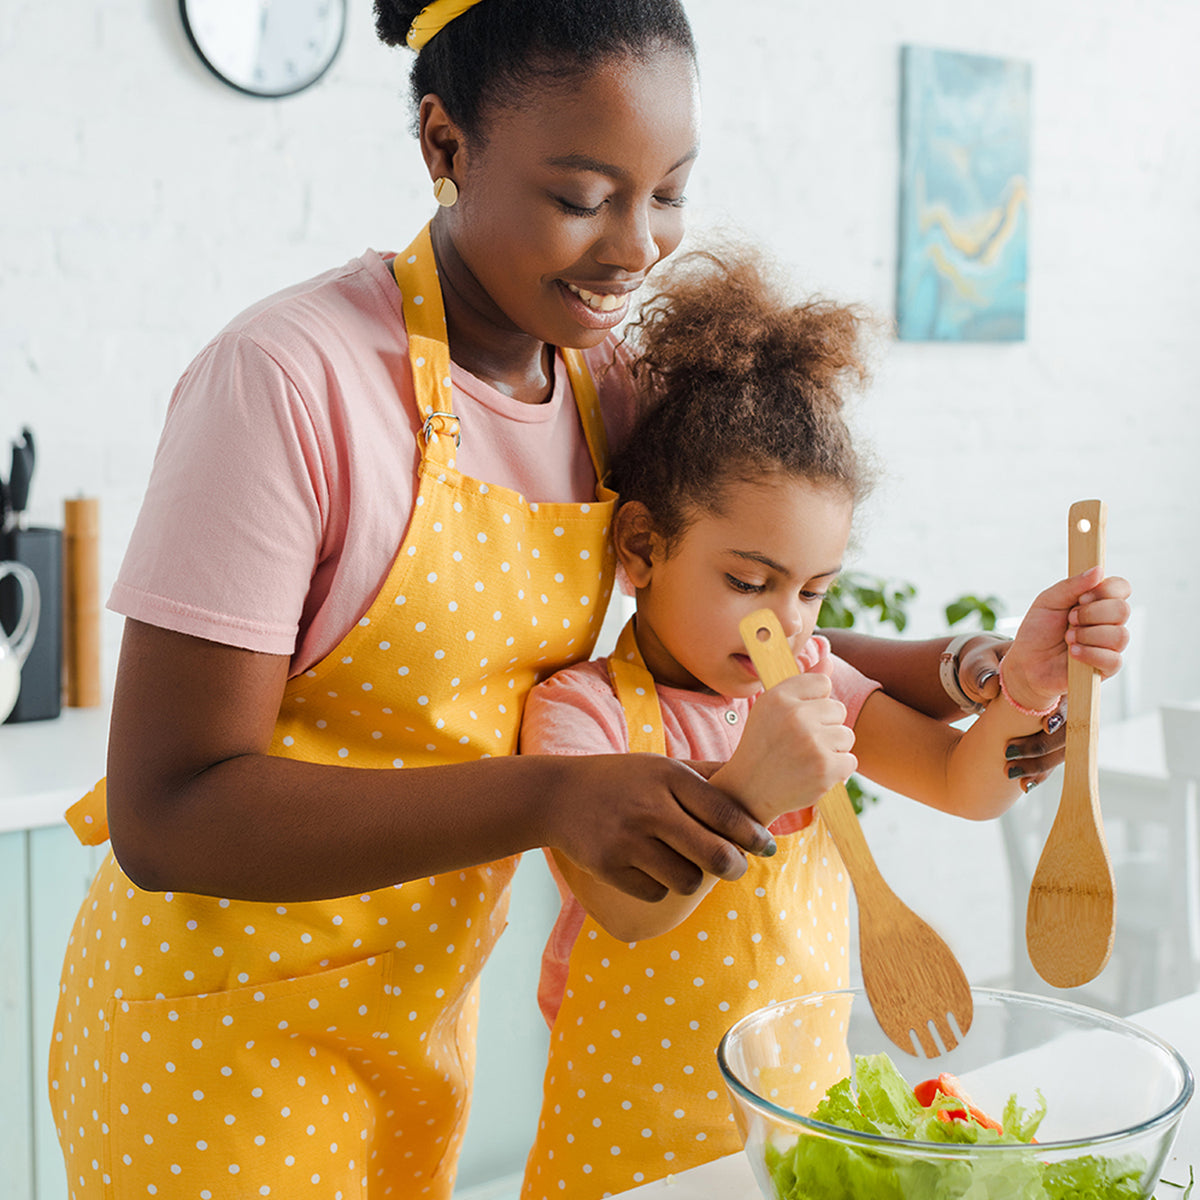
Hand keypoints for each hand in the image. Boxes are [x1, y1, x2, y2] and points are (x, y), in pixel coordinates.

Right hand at [543, 754, 775, 903]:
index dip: (752, 835)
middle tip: (735, 868)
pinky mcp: (609, 866)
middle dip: (734, 867)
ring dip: (693, 879)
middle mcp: (650, 807)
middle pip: (714, 854)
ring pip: (687, 880)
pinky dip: (659, 887)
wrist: (556, 796)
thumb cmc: (620, 780)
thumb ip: (705, 775)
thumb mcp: (660, 766)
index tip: (767, 846)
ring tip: (685, 867)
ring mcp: (627, 839)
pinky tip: (651, 870)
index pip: (724, 811)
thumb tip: (753, 781)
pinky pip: (656, 893)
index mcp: (668, 777)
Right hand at [710, 673, 856, 826]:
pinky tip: (813, 773)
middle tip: (801, 744)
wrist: (748, 790)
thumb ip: (802, 683)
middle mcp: (795, 716)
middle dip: (826, 727)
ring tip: (806, 759)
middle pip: (838, 710)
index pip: (823, 684)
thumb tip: (829, 658)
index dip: (815, 703)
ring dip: (833, 749)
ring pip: (847, 736)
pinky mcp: (825, 768)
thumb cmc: (763, 745)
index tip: (798, 719)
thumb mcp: (772, 708)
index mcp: (779, 696)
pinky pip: (850, 761)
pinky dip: (836, 770)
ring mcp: (811, 743)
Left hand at [957, 635, 1066, 789]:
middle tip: (1009, 752)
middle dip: (1041, 746)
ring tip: (1010, 773)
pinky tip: (1024, 786)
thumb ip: (983, 672)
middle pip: (1066, 731)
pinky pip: (1048, 760)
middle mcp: (1059, 704)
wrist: (982, 673)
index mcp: (1049, 681)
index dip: (1061, 714)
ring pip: (1058, 751)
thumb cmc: (981, 664)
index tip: (1047, 726)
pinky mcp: (1044, 739)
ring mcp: (1054, 724)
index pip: (1067, 699)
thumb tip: (989, 685)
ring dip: (1038, 766)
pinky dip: (1037, 774)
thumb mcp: (978, 664)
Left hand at [1001, 567, 1131, 710]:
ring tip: (1068, 638)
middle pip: (1122, 610)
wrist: (1026, 662)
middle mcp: (1108, 622)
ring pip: (1120, 635)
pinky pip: (1113, 659)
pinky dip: (1089, 654)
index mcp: (1097, 601)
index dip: (1105, 590)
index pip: (1121, 587)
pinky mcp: (1107, 668)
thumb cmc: (1038, 630)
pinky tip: (1073, 653)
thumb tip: (1098, 570)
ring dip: (1087, 635)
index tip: (1081, 598)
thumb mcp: (1048, 601)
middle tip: (1069, 620)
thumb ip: (1071, 585)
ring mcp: (1110, 645)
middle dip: (1091, 614)